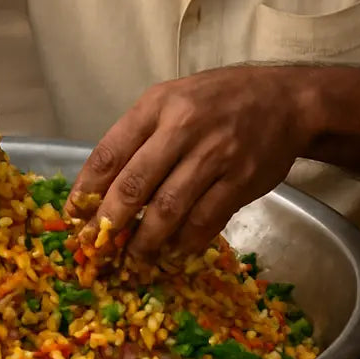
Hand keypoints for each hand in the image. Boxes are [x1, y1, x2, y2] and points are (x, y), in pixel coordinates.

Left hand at [70, 66, 313, 258]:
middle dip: (109, 223)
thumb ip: (139, 136)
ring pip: (168, 209)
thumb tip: (104, 188)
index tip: (74, 217)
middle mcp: (183, 128)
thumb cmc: (217, 100)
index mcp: (156, 106)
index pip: (109, 153)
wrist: (285, 101)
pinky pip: (206, 220)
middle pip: (134, 185)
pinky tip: (173, 251)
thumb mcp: (170, 100)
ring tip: (134, 258)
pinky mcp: (241, 181)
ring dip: (146, 241)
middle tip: (96, 248)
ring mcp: (215, 156)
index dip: (86, 190)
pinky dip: (185, 242)